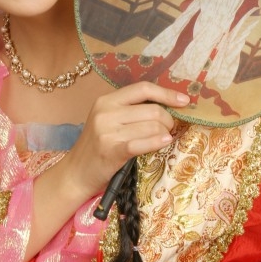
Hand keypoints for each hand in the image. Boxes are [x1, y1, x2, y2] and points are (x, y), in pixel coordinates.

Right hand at [65, 81, 188, 201]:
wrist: (76, 173)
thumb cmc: (97, 147)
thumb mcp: (108, 121)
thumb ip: (131, 111)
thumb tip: (167, 106)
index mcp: (106, 100)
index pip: (143, 88)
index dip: (166, 93)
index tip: (184, 100)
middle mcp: (106, 112)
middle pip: (153, 109)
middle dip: (168, 120)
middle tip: (169, 129)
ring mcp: (108, 131)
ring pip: (153, 126)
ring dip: (165, 133)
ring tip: (163, 138)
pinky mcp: (112, 149)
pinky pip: (145, 142)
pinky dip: (158, 142)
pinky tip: (164, 142)